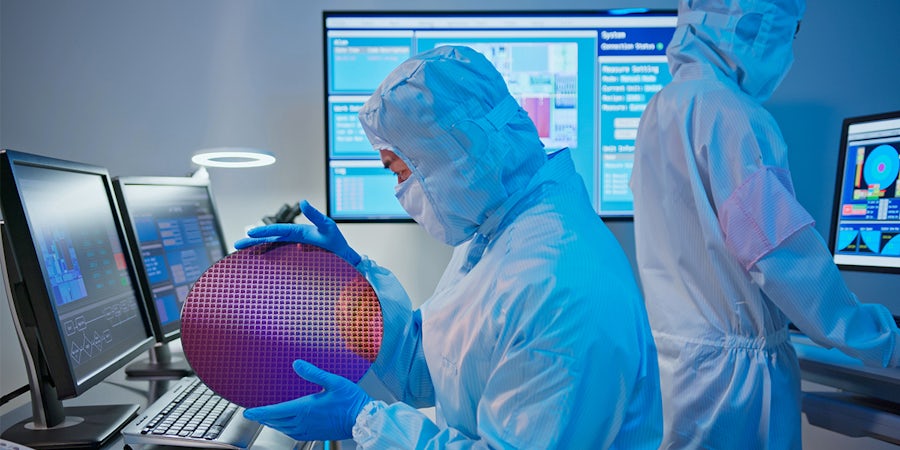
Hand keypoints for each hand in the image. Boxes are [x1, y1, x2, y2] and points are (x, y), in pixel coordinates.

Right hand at [235, 200, 361, 264]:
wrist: (344, 258)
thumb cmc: (337, 243)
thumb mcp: (328, 227)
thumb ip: (316, 215)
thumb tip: (304, 202)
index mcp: (299, 231)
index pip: (278, 230)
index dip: (264, 231)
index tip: (250, 233)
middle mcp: (294, 238)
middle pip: (270, 238)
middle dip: (253, 240)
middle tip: (237, 245)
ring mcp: (293, 248)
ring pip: (271, 247)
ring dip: (256, 249)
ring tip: (240, 251)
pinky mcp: (295, 257)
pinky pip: (277, 256)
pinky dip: (265, 257)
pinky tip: (256, 261)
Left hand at [242, 359, 373, 441]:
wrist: (363, 419)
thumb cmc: (351, 401)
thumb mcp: (333, 381)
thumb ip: (313, 373)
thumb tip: (297, 364)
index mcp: (305, 409)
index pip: (275, 412)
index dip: (259, 412)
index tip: (247, 411)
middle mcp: (304, 422)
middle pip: (276, 422)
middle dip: (264, 417)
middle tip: (254, 413)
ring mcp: (309, 430)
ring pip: (284, 429)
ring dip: (273, 423)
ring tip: (267, 418)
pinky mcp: (315, 434)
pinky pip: (293, 433)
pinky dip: (285, 428)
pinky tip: (287, 425)